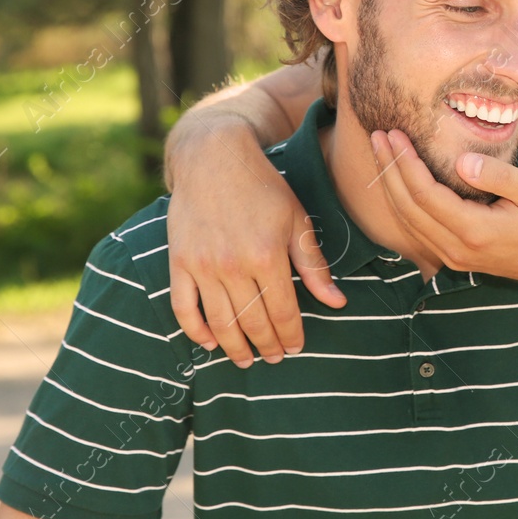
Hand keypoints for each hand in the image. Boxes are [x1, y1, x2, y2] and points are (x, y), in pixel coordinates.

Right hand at [167, 118, 345, 366]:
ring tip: (246, 360)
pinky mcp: (180, 262)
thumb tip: (337, 302)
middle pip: (252, 323)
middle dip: (266, 346)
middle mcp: (234, 265)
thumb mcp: (297, 220)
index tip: (296, 348)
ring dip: (235, 348)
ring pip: (220, 323)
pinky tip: (209, 342)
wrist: (214, 158)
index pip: (283, 312)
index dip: (291, 335)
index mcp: (268, 255)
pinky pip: (184, 308)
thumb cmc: (264, 187)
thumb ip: (314, 265)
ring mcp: (203, 266)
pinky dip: (195, 331)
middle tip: (273, 359)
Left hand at [368, 129, 517, 286]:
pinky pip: (416, 230)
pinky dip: (400, 203)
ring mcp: (452, 257)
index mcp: (475, 231)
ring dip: (390, 186)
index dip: (405, 163)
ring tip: (381, 152)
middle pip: (407, 208)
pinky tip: (396, 181)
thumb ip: (501, 177)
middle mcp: (456, 249)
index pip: (425, 194)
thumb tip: (463, 161)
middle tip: (377, 136)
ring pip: (406, 222)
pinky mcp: (453, 257)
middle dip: (388, 169)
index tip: (394, 134)